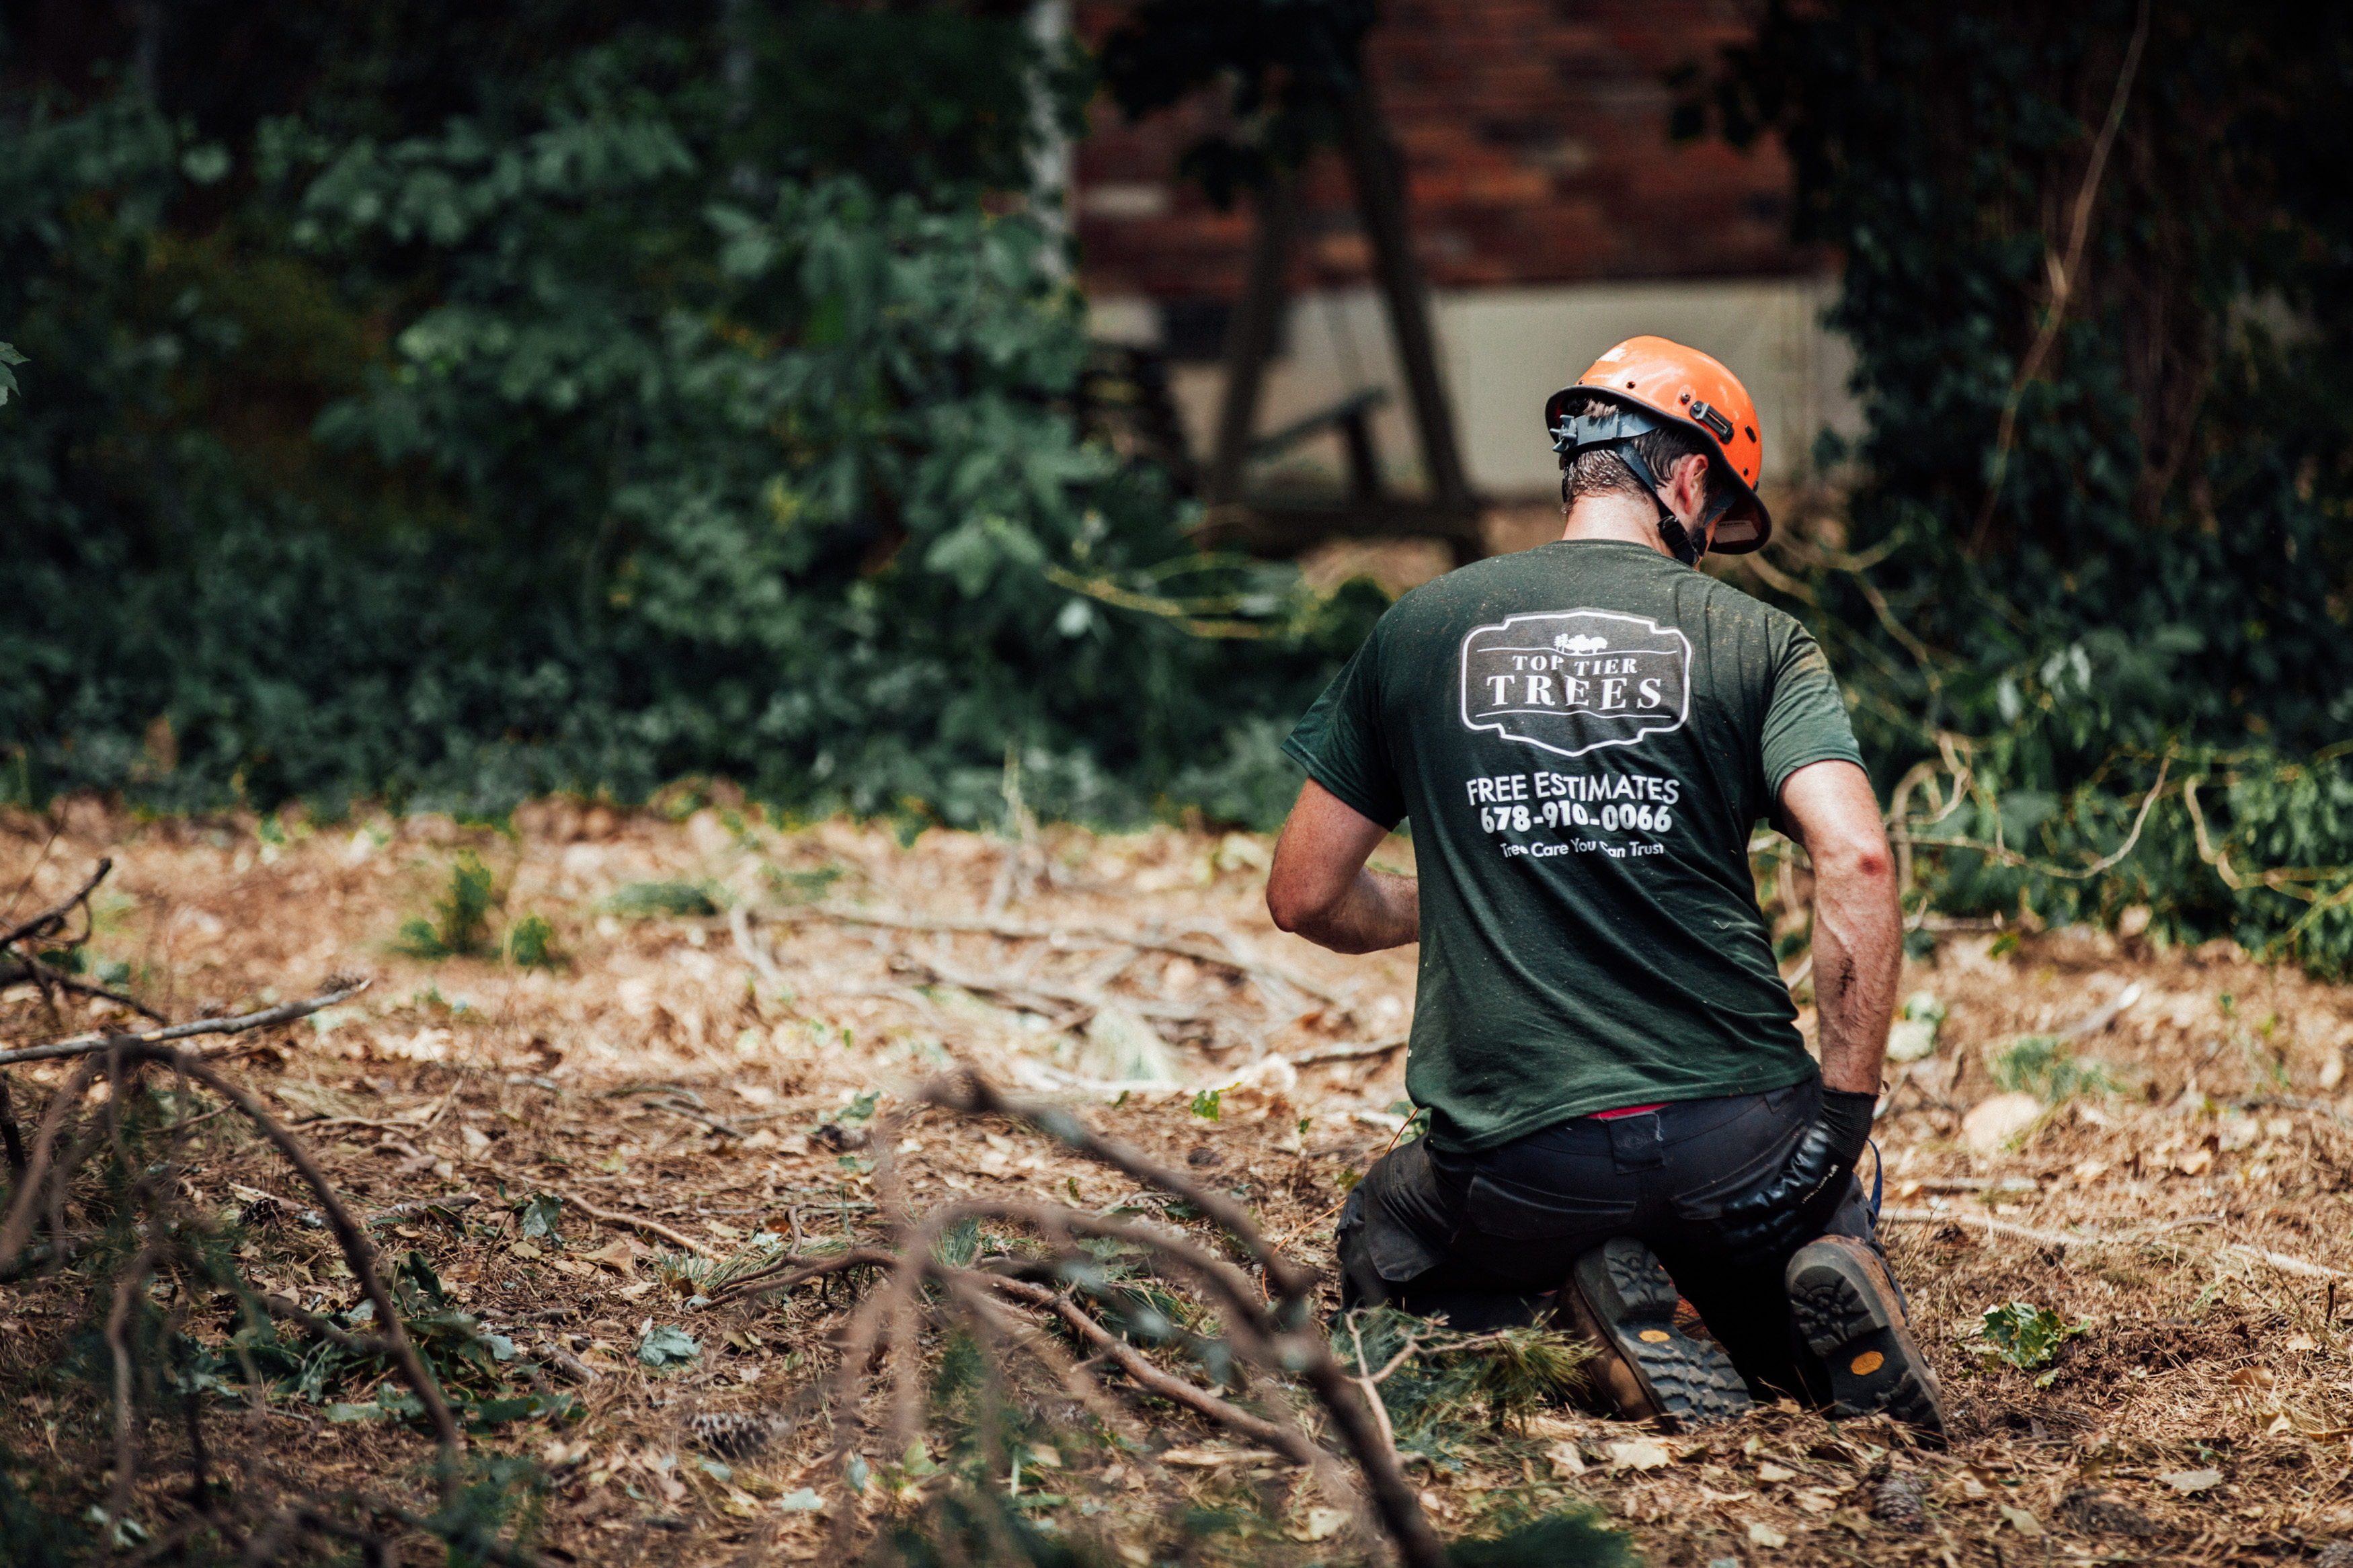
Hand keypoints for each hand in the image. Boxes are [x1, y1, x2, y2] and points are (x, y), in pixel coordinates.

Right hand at [1718, 1087, 1877, 1260]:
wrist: (1840, 1136)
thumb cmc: (1827, 1159)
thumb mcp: (1819, 1190)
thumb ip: (1802, 1204)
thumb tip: (1780, 1211)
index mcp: (1817, 1222)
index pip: (1789, 1250)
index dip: (1766, 1259)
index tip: (1747, 1262)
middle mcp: (1811, 1219)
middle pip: (1775, 1244)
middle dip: (1751, 1253)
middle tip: (1729, 1256)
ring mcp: (1804, 1204)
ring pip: (1768, 1228)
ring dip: (1743, 1235)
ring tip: (1724, 1238)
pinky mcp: (1796, 1186)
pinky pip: (1766, 1203)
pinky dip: (1745, 1208)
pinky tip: (1729, 1211)